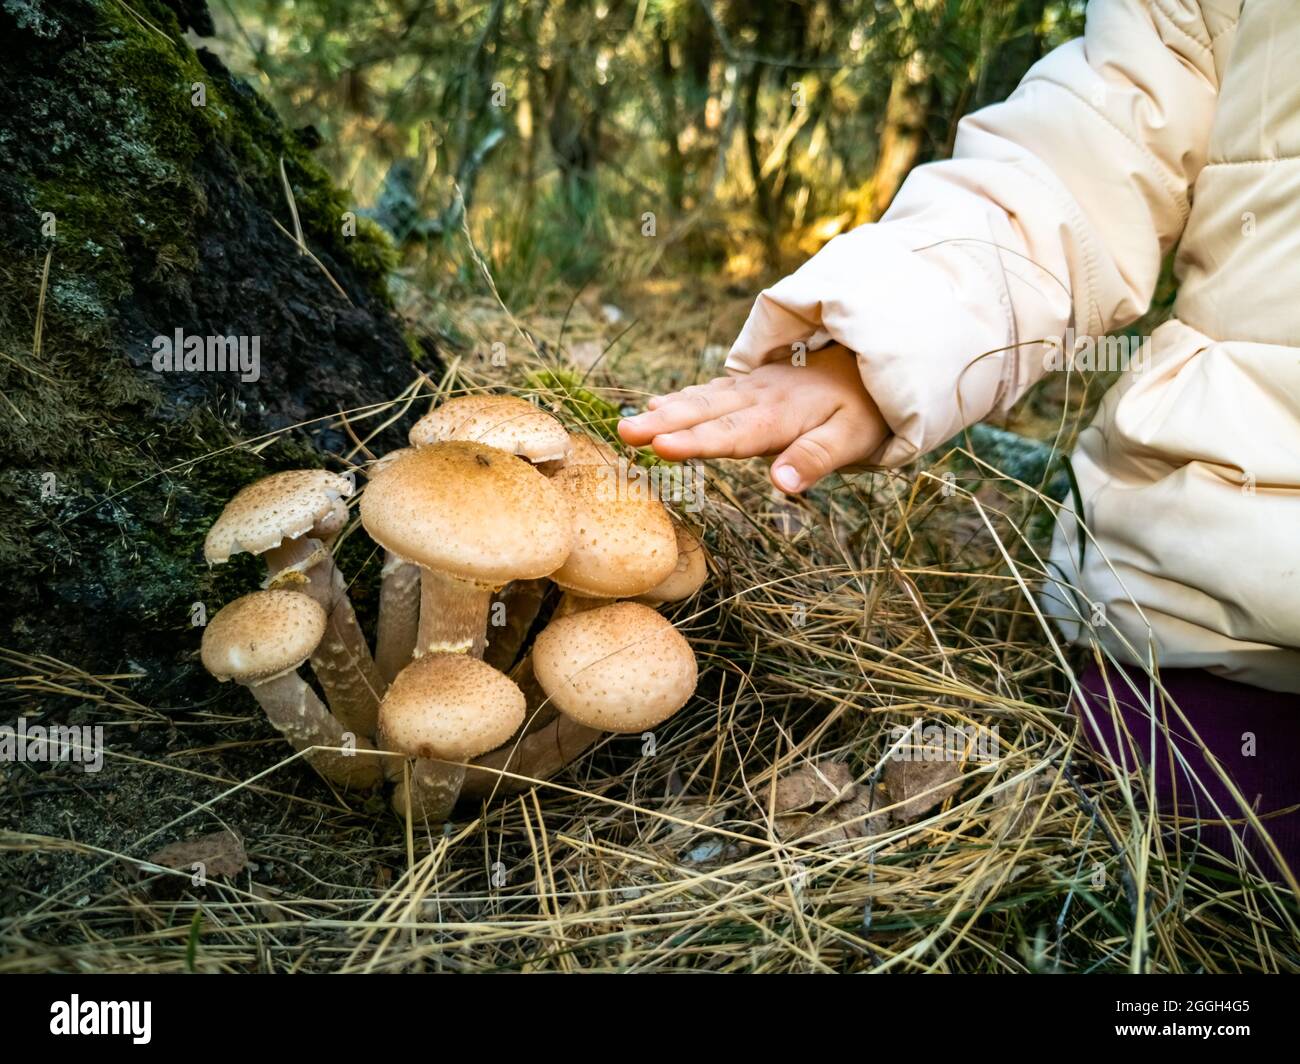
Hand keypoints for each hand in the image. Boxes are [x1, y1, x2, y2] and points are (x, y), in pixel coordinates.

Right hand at [618, 344, 887, 493]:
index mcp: (780, 416)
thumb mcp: (853, 440)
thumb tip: (782, 484)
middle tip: (624, 433)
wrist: (871, 367)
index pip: (730, 433)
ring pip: (702, 399)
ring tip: (630, 424)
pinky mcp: (750, 386)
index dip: (694, 442)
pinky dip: (682, 397)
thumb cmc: (863, 411)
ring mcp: (751, 389)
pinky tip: (658, 403)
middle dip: (663, 424)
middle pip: (705, 413)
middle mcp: (758, 398)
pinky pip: (710, 390)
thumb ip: (815, 459)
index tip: (660, 447)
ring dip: (665, 411)